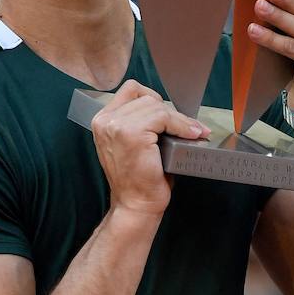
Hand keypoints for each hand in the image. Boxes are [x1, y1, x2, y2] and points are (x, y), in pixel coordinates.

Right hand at [91, 80, 208, 216]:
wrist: (136, 204)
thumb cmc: (139, 177)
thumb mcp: (132, 143)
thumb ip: (139, 121)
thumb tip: (169, 107)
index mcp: (102, 119)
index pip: (131, 90)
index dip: (153, 100)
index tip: (169, 117)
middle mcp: (104, 120)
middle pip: (145, 96)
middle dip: (169, 112)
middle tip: (187, 127)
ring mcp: (116, 126)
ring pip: (156, 105)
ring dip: (178, 119)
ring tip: (191, 132)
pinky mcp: (131, 134)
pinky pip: (163, 117)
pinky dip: (180, 125)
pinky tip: (190, 135)